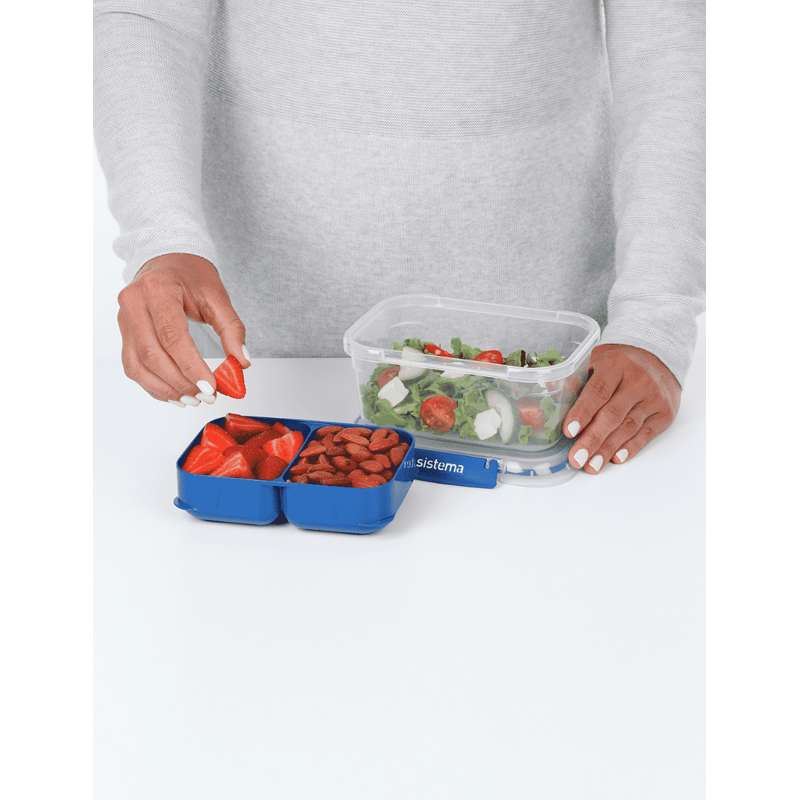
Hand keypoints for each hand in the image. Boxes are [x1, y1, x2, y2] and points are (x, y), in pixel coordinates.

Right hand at [117, 253, 249, 404]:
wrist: (166, 260)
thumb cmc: (191, 275)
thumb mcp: (217, 296)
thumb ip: (232, 329)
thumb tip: (242, 362)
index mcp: (158, 290)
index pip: (172, 336)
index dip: (191, 366)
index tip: (211, 387)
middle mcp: (134, 304)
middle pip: (153, 354)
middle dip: (181, 382)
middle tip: (206, 396)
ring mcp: (124, 320)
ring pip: (138, 365)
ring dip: (166, 389)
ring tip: (193, 400)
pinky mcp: (123, 334)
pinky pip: (133, 367)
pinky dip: (153, 385)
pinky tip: (175, 394)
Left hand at [563, 344, 680, 473]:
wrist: (659, 357)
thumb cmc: (618, 363)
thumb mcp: (596, 361)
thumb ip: (576, 379)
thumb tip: (548, 395)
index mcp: (616, 365)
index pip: (598, 392)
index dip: (583, 413)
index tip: (569, 432)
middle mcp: (638, 381)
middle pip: (613, 414)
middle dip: (593, 439)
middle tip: (576, 459)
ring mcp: (654, 397)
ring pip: (629, 427)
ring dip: (608, 449)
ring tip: (590, 465)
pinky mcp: (665, 413)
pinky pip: (646, 434)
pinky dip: (630, 448)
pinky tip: (615, 459)